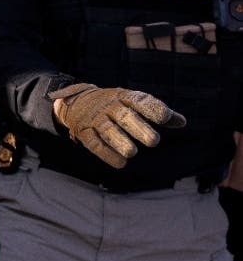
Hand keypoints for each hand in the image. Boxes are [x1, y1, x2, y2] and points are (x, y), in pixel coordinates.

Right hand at [49, 82, 185, 168]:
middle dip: (139, 128)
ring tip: (132, 153)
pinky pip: (94, 142)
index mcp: (124, 97)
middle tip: (154, 141)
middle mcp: (109, 106)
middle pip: (124, 116)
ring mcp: (95, 118)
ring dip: (120, 141)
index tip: (165, 118)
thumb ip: (157, 112)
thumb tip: (182, 122)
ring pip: (108, 130)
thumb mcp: (133, 103)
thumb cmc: (114, 105)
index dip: (152, 108)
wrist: (76, 102)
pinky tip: (120, 163)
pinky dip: (106, 153)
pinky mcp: (84, 131)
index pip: (139, 100)